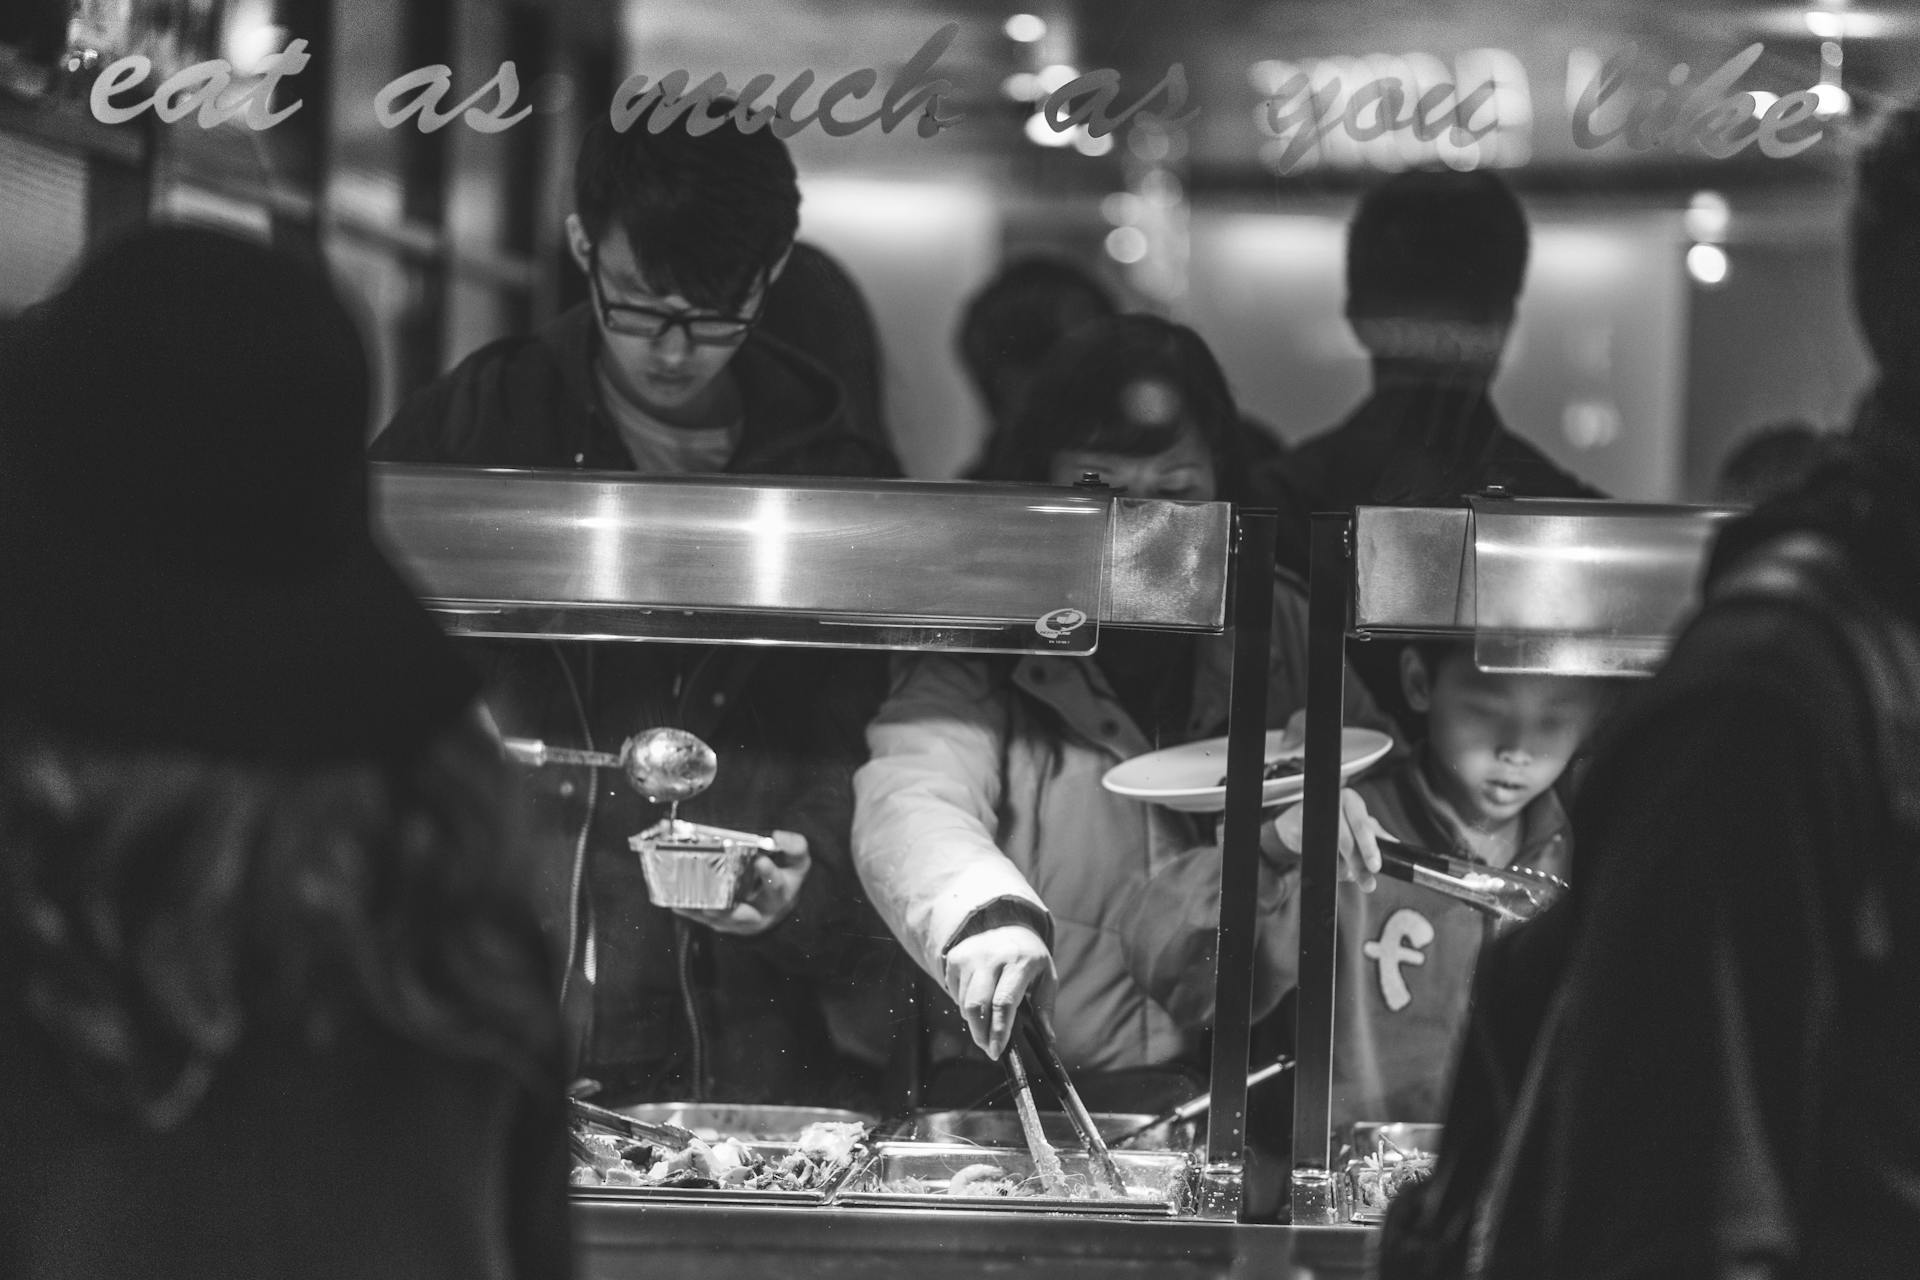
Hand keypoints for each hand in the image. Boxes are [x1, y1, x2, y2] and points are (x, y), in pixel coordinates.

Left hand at [674, 830, 810, 935]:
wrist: (778, 906)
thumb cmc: (785, 879)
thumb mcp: (797, 862)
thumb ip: (794, 846)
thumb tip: (777, 837)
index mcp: (780, 896)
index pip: (777, 886)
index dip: (769, 875)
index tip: (762, 860)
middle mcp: (760, 914)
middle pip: (743, 914)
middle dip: (727, 907)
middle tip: (711, 897)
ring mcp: (740, 923)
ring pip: (719, 918)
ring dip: (702, 907)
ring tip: (686, 893)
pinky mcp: (723, 924)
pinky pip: (703, 920)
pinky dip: (689, 910)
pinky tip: (674, 901)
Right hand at [941, 925, 1056, 1060]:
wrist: (1006, 924)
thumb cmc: (1030, 958)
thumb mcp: (1046, 977)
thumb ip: (1045, 1008)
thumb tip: (1048, 1040)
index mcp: (1020, 961)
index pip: (1004, 1002)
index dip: (999, 1030)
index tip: (996, 1052)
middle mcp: (992, 956)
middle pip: (977, 1006)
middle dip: (981, 1034)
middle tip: (989, 1048)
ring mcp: (970, 955)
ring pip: (964, 1003)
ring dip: (975, 1021)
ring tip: (989, 1019)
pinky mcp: (955, 958)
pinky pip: (954, 994)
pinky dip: (965, 1005)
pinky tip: (980, 997)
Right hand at [1266, 788, 1384, 891]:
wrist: (1298, 818)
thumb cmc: (1336, 819)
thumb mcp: (1358, 820)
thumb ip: (1375, 833)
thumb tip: (1395, 846)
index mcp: (1350, 801)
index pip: (1361, 825)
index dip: (1369, 848)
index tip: (1375, 866)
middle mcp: (1330, 806)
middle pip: (1345, 841)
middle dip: (1358, 865)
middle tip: (1367, 882)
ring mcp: (1312, 818)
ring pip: (1331, 853)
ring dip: (1343, 870)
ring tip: (1350, 873)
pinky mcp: (1298, 831)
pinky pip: (1317, 857)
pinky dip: (1330, 869)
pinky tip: (1334, 867)